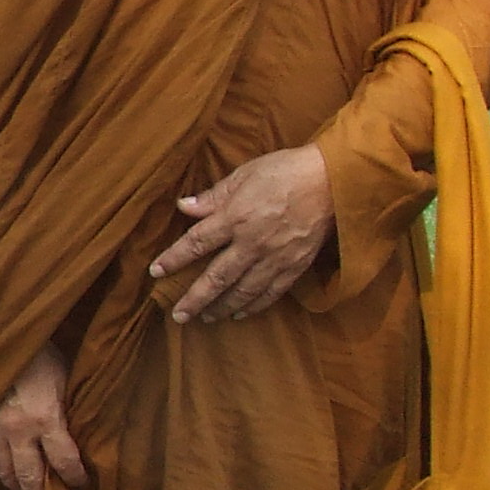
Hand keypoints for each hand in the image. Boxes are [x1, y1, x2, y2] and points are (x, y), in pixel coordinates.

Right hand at [0, 341, 87, 489]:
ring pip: (4, 471)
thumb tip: (85, 433)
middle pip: (30, 478)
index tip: (82, 487)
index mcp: (46, 419)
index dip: (75, 479)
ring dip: (16, 486)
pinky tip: (4, 468)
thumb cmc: (40, 353)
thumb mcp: (66, 378)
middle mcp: (18, 431)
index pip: (64, 463)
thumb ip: (70, 410)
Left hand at [150, 145, 334, 324]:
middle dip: (194, 299)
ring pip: (242, 291)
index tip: (155, 272)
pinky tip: (239, 314)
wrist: (334, 180)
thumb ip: (214, 196)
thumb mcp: (245, 174)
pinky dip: (253, 306)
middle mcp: (252, 243)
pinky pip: (270, 293)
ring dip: (221, 308)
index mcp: (236, 217)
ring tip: (204, 318)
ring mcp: (275, 258)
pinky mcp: (295, 266)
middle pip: (216, 278)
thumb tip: (183, 207)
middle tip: (178, 316)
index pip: (196, 243)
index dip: (174, 259)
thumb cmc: (286, 170)